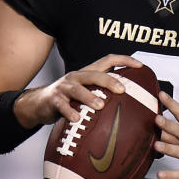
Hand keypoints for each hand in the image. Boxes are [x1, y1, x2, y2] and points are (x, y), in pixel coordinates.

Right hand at [13, 54, 135, 126]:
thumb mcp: (85, 92)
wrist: (38, 104)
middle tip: (121, 90)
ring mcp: (64, 87)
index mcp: (87, 73)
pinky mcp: (54, 99)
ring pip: (78, 89)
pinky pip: (62, 105)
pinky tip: (77, 118)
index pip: (108, 60)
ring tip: (100, 105)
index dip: (124, 60)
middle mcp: (76, 76)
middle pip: (94, 74)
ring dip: (89, 97)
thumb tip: (129, 100)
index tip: (140, 66)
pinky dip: (70, 111)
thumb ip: (102, 92)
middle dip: (109, 81)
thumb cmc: (68, 99)